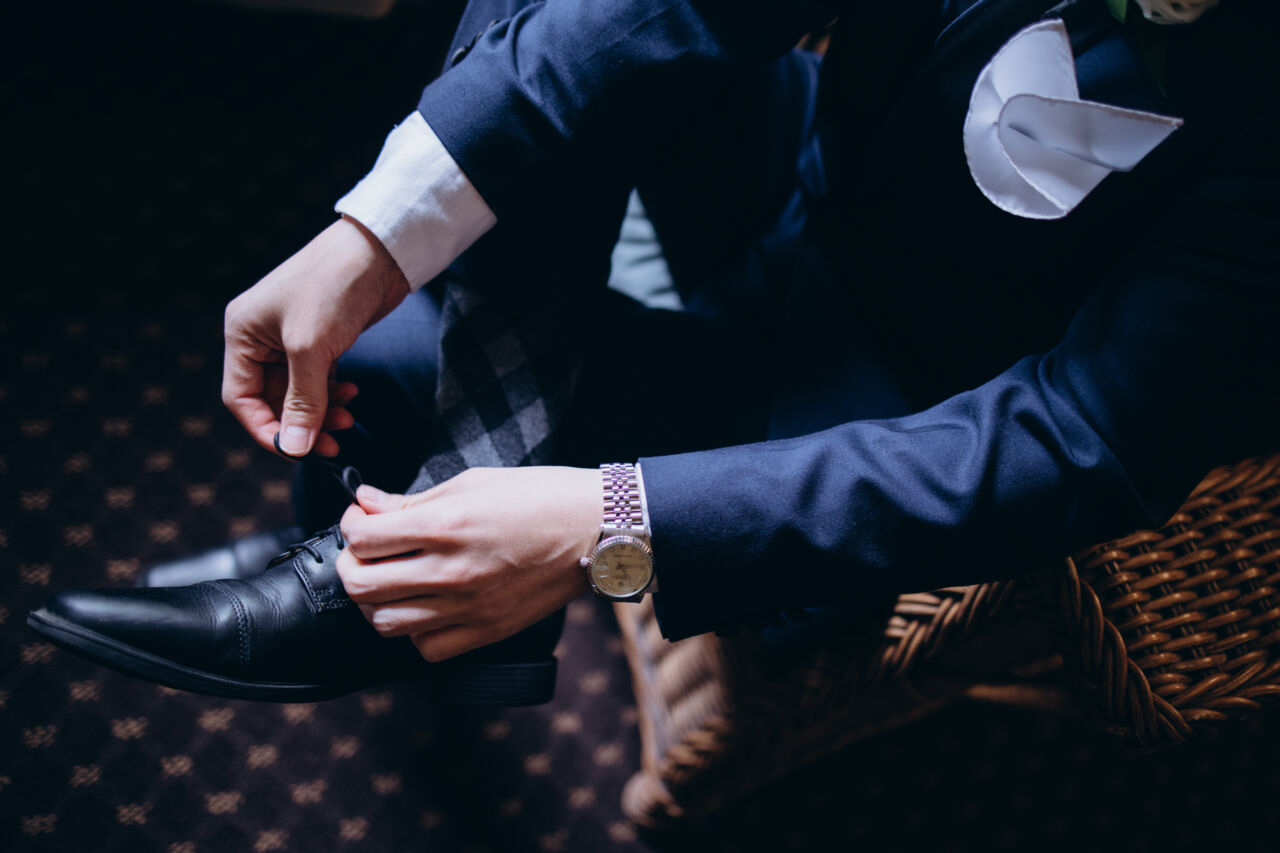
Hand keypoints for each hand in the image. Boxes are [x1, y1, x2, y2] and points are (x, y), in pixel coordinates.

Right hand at [222, 216, 409, 456]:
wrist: (378, 251)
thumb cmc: (334, 287)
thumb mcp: (311, 349)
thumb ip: (302, 402)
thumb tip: (294, 447)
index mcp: (242, 334)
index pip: (241, 398)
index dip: (266, 429)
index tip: (296, 451)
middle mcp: (260, 337)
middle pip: (272, 399)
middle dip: (301, 423)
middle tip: (333, 443)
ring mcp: (290, 338)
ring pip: (298, 392)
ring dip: (321, 411)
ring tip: (347, 418)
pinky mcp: (320, 339)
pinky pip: (318, 380)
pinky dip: (333, 394)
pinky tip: (352, 395)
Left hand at [335, 467, 599, 660]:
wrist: (597, 530)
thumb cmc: (540, 496)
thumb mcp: (472, 482)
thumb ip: (412, 500)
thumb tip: (366, 503)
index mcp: (446, 524)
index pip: (363, 537)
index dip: (351, 524)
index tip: (363, 518)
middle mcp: (452, 570)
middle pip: (360, 585)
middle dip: (351, 564)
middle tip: (365, 551)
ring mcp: (469, 607)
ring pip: (385, 622)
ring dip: (376, 600)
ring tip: (391, 580)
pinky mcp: (487, 630)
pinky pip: (426, 647)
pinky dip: (415, 631)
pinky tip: (425, 606)